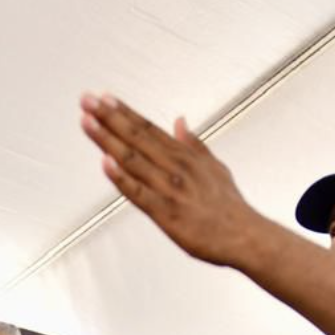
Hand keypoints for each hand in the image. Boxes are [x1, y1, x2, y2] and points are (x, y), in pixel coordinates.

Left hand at [79, 93, 262, 266]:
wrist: (246, 236)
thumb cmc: (229, 207)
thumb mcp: (214, 167)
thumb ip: (194, 144)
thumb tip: (180, 121)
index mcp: (185, 156)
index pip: (148, 128)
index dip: (124, 112)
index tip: (104, 97)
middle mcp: (175, 168)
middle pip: (136, 137)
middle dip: (109, 117)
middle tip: (88, 100)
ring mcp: (170, 189)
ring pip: (133, 159)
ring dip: (108, 139)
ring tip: (88, 121)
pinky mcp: (166, 213)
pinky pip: (138, 193)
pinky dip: (121, 178)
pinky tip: (105, 162)